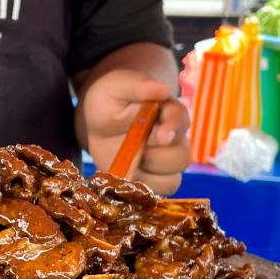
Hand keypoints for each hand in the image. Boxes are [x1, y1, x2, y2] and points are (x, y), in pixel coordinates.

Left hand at [78, 70, 189, 194]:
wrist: (98, 122)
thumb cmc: (111, 100)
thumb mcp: (117, 86)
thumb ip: (137, 85)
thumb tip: (161, 89)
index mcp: (168, 111)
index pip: (181, 119)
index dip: (174, 128)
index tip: (163, 134)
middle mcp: (173, 138)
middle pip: (181, 156)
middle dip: (156, 157)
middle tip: (133, 151)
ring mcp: (164, 161)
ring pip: (173, 179)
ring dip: (148, 176)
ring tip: (127, 164)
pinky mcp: (152, 179)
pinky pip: (159, 193)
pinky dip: (143, 191)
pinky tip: (127, 177)